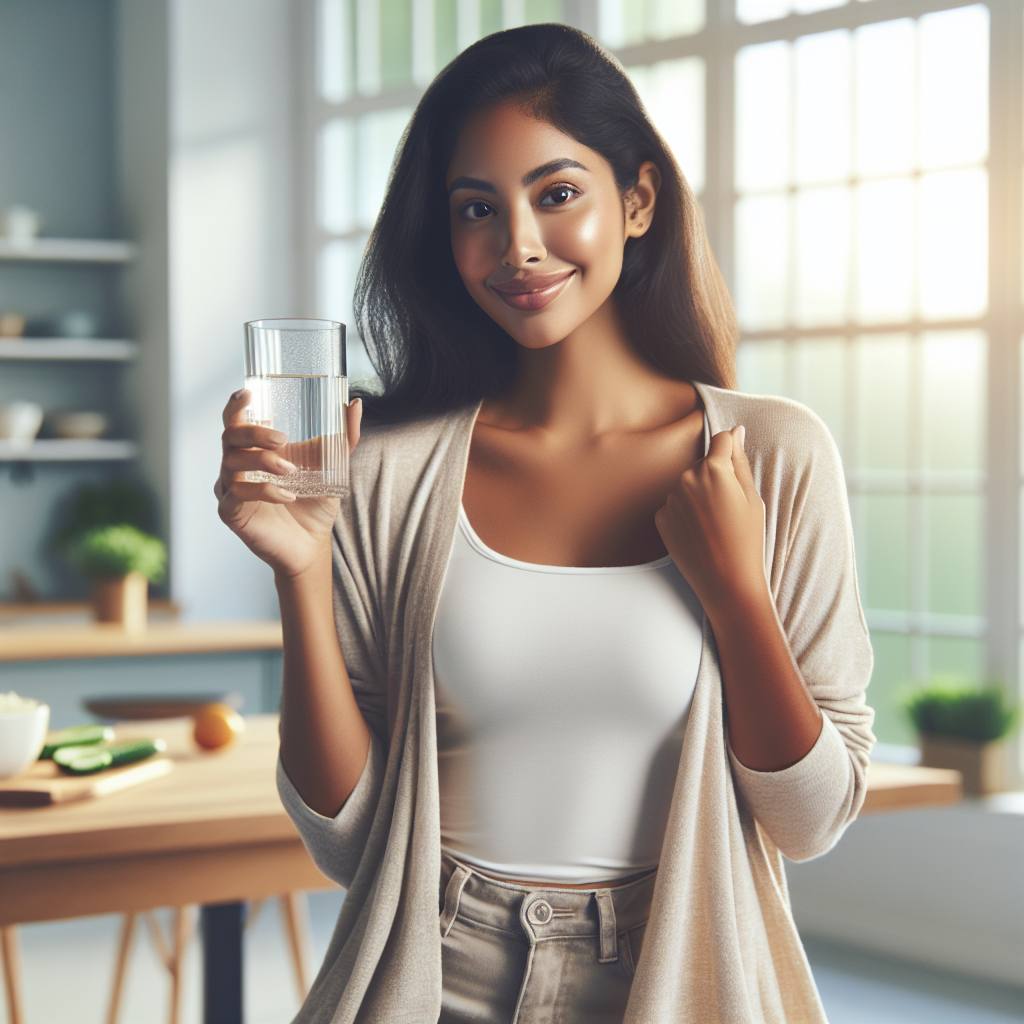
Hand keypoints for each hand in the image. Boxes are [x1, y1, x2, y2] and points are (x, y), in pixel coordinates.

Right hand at [215, 390, 361, 578]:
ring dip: (263, 462)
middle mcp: (238, 465)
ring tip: (291, 472)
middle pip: (230, 436)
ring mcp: (232, 488)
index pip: (235, 420)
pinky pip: (237, 494)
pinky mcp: (231, 511)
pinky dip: (264, 491)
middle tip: (282, 439)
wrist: (312, 542)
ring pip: (231, 463)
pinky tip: (287, 496)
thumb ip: (344, 436)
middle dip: (254, 432)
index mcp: (256, 449)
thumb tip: (356, 404)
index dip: (235, 405)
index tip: (248, 392)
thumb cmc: (314, 502)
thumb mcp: (333, 465)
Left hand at [654, 426, 766, 615]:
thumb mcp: (752, 498)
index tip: (735, 464)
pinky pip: (675, 505)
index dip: (731, 449)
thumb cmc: (746, 541)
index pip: (721, 440)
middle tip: (729, 508)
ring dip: (699, 495)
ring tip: (715, 524)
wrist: (726, 582)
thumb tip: (736, 431)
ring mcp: (670, 499)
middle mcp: (687, 479)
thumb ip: (739, 461)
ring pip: (688, 485)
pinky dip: (685, 513)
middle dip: (715, 476)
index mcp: (714, 470)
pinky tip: (700, 533)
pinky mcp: (660, 518)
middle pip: (703, 464)